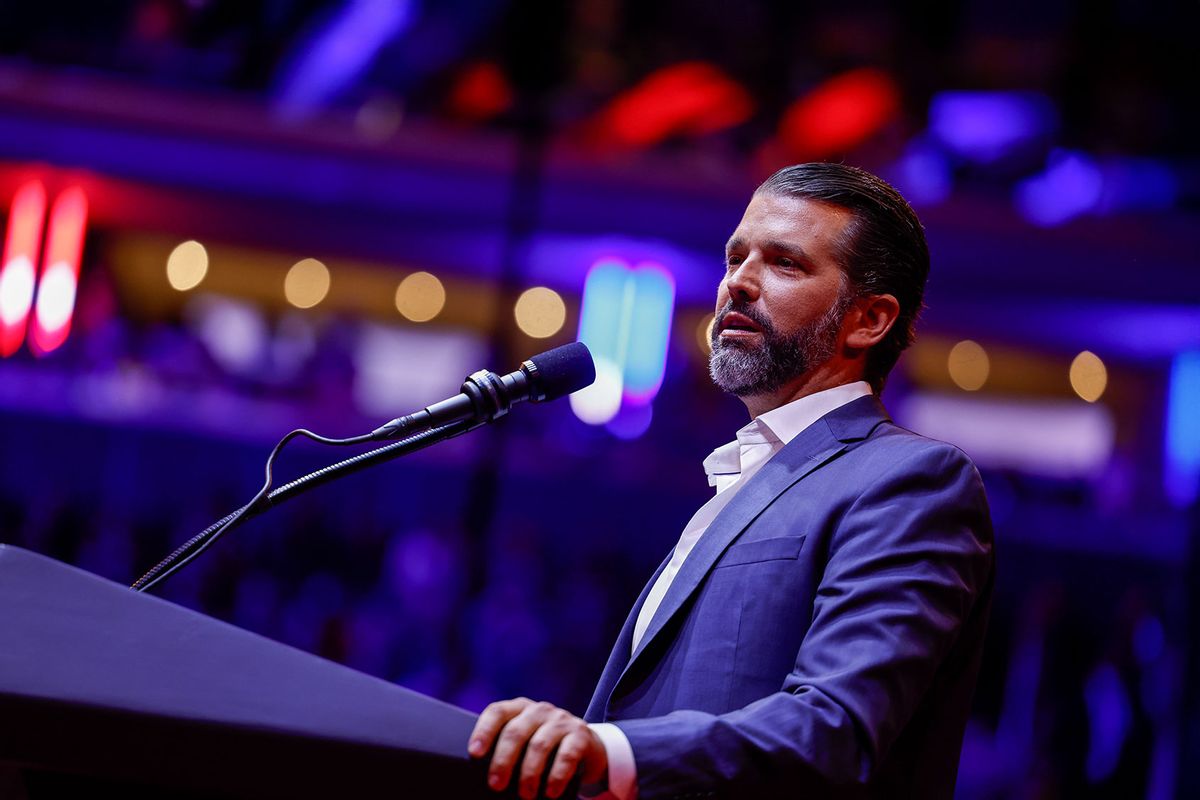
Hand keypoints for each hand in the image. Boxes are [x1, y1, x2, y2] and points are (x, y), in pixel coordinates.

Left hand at [468, 697, 607, 798]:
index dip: (484, 731)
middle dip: (503, 761)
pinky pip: (567, 755)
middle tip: (496, 785)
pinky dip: (557, 776)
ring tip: (525, 795)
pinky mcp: (580, 735)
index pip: (497, 712)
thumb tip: (488, 779)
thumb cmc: (545, 750)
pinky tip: (551, 792)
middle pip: (515, 731)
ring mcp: (561, 720)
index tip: (474, 753)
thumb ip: (507, 750)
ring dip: (529, 773)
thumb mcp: (525, 742)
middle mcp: (539, 710)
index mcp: (519, 709)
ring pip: (539, 744)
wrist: (586, 748)